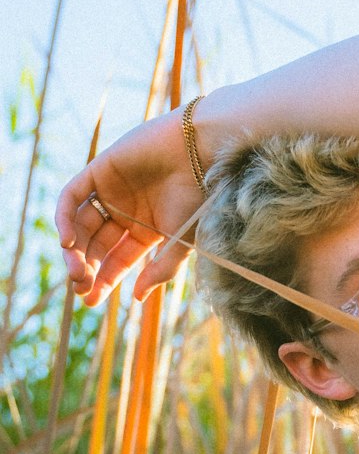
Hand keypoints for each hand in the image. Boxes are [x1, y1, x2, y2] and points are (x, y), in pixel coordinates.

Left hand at [55, 108, 207, 305]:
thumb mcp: (180, 242)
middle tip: (81, 288)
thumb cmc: (198, 196)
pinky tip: (67, 243)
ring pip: (80, 226)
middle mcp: (125, 212)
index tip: (92, 301)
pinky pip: (71, 197)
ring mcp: (110, 191)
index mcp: (146, 231)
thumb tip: (137, 298)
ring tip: (77, 271)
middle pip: (95, 246)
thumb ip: (160, 270)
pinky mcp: (98, 170)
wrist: (199, 152)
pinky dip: (64, 219)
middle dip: (86, 269)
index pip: (117, 260)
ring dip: (74, 251)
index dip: (104, 281)